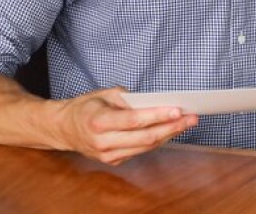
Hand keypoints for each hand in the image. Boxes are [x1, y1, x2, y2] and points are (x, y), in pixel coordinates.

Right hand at [51, 87, 198, 164]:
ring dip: (169, 135)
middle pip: (144, 137)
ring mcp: (107, 155)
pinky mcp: (112, 161)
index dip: (157, 116)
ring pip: (145, 147)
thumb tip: (155, 101)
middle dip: (171, 127)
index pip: (134, 121)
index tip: (177, 109)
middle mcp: (102, 142)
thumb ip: (128, 98)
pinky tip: (170, 130)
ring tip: (187, 122)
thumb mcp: (104, 94)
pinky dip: (157, 140)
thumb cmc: (85, 107)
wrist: (63, 128)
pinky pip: (140, 151)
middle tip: (192, 117)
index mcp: (98, 121)